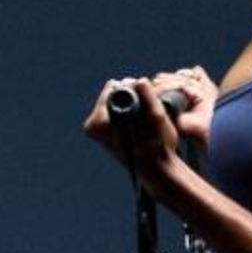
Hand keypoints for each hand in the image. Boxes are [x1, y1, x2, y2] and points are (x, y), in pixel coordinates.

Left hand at [78, 66, 216, 184]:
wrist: (158, 172)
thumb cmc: (158, 146)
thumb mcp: (155, 118)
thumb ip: (147, 96)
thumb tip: (140, 80)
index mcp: (98, 122)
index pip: (114, 88)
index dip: (133, 87)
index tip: (146, 97)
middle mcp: (93, 127)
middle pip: (113, 94)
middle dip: (132, 95)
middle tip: (147, 109)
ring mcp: (98, 132)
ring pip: (117, 103)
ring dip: (133, 104)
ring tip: (147, 118)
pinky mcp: (105, 136)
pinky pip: (118, 112)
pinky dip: (131, 112)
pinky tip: (143, 121)